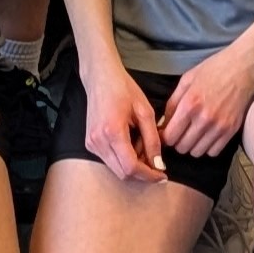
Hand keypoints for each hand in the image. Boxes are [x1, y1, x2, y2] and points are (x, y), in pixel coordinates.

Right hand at [80, 50, 169, 183]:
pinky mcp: (90, 143)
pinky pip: (110, 161)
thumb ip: (152, 140)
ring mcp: (92, 143)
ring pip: (116, 169)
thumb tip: (158, 164)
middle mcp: (99, 141)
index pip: (131, 167)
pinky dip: (123, 159)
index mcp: (112, 132)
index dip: (149, 175)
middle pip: (123, 173)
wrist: (100, 77)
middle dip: (142, 172)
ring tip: (142, 146)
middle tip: (156, 161)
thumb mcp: (145, 111)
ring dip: (133, 165)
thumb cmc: (123, 89)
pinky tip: (131, 143)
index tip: (163, 175)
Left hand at [159, 37, 253, 159]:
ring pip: (197, 152)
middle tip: (180, 132)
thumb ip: (172, 103)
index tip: (166, 133)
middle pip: (182, 147)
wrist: (242, 68)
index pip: (170, 136)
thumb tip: (163, 124)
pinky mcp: (231, 131)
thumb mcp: (186, 80)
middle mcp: (204, 119)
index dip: (165, 137)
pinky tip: (206, 135)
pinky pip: (214, 152)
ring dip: (192, 145)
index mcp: (189, 104)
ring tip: (193, 133)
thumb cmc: (212, 70)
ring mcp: (219, 127)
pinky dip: (207, 147)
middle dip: (177, 141)